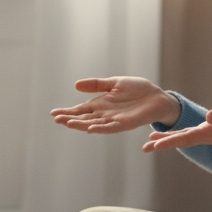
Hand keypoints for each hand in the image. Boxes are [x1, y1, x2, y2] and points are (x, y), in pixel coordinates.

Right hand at [51, 77, 180, 133]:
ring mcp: (114, 120)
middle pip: (84, 118)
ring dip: (81, 125)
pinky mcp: (125, 123)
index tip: (53, 113)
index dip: (67, 111)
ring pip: (94, 124)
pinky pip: (111, 127)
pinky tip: (90, 129)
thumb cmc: (138, 90)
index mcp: (101, 104)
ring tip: (68, 123)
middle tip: (56, 119)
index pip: (80, 110)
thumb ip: (97, 85)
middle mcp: (105, 114)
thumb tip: (76, 85)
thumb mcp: (115, 83)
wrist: (158, 97)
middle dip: (70, 119)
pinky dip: (100, 128)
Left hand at [141, 98, 211, 152]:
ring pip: (181, 139)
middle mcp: (206, 136)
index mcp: (211, 132)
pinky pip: (185, 134)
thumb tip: (209, 117)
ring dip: (164, 142)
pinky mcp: (205, 130)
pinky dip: (172, 135)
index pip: (187, 138)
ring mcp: (205, 134)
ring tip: (147, 144)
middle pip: (180, 142)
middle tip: (145, 148)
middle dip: (162, 145)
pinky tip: (161, 135)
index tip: (156, 145)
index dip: (171, 141)